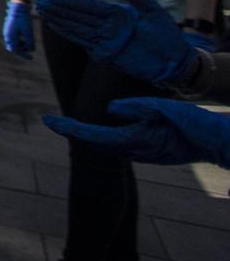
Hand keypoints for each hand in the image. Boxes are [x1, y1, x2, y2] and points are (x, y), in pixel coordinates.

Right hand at [3, 0, 36, 56]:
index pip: (15, 50)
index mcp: (10, 36)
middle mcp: (7, 35)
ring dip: (21, 45)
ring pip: (13, 42)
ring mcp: (7, 31)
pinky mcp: (9, 27)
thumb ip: (29, 41)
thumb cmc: (23, 18)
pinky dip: (20, 40)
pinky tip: (25, 38)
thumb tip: (31, 50)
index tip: (31, 58)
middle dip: (21, 51)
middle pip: (13, 47)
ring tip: (29, 44)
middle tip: (29, 53)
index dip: (23, 55)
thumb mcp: (28, 31)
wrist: (18, 6)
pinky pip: (14, 38)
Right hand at [37, 0, 196, 84]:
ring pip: (78, 28)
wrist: (175, 61)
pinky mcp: (107, 52)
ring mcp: (106, 38)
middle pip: (79, 15)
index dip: (71, 1)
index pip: (89, 5)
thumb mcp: (154, 11)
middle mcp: (109, 25)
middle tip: (41, 3)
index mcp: (118, 13)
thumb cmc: (168, 35)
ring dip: (60, 21)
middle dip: (60, 10)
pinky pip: (84, 41)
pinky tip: (57, 27)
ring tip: (44, 13)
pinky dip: (69, 34)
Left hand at [44, 97, 229, 166]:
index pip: (90, 134)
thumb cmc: (189, 124)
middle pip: (94, 142)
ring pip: (106, 144)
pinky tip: (98, 131)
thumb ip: (134, 108)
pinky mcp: (149, 150)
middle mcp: (132, 150)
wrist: (213, 143)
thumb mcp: (161, 109)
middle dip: (72, 132)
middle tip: (51, 121)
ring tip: (67, 126)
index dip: (67, 128)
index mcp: (131, 140)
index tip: (46, 120)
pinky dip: (103, 137)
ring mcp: (140, 153)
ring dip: (86, 136)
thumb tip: (110, 108)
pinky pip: (120, 144)